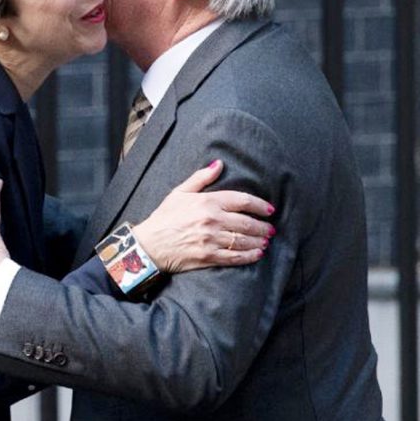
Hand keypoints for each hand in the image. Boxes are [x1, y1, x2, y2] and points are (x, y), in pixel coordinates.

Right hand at [132, 160, 275, 272]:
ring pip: (243, 240)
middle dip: (262, 226)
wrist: (148, 245)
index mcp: (207, 201)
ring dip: (259, 241)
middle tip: (270, 228)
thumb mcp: (180, 192)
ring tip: (266, 241)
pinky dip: (249, 256)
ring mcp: (211, 239)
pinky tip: (257, 254)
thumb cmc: (164, 217)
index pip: (242, 201)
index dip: (260, 205)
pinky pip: (235, 257)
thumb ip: (201, 178)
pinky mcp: (208, 256)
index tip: (269, 209)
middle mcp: (212, 220)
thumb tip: (219, 164)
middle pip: (247, 222)